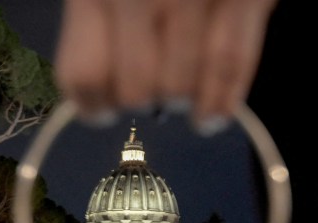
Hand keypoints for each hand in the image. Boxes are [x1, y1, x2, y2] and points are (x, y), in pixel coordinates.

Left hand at [54, 0, 277, 134]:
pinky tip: (216, 114)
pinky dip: (223, 99)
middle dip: (142, 103)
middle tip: (150, 101)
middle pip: (135, 88)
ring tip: (194, 116)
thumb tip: (94, 80)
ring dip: (184, 107)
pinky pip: (232, 63)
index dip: (91, 105)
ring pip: (182, 85)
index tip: (100, 112)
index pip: (85, 74)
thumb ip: (95, 12)